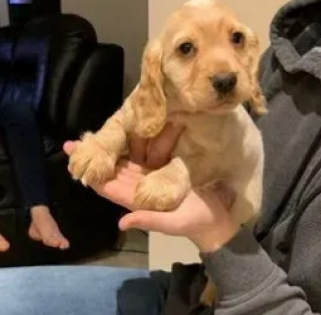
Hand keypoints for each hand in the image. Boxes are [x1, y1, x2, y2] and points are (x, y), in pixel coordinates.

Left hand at [64, 123, 238, 252]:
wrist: (211, 216)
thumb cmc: (191, 221)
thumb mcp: (170, 224)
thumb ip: (146, 220)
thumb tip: (120, 223)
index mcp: (135, 200)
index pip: (107, 186)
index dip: (89, 174)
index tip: (73, 159)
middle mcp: (137, 187)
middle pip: (111, 170)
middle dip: (94, 157)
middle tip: (74, 141)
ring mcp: (149, 177)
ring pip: (125, 161)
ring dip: (111, 148)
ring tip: (95, 133)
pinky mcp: (162, 169)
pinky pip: (145, 155)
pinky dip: (136, 145)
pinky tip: (127, 133)